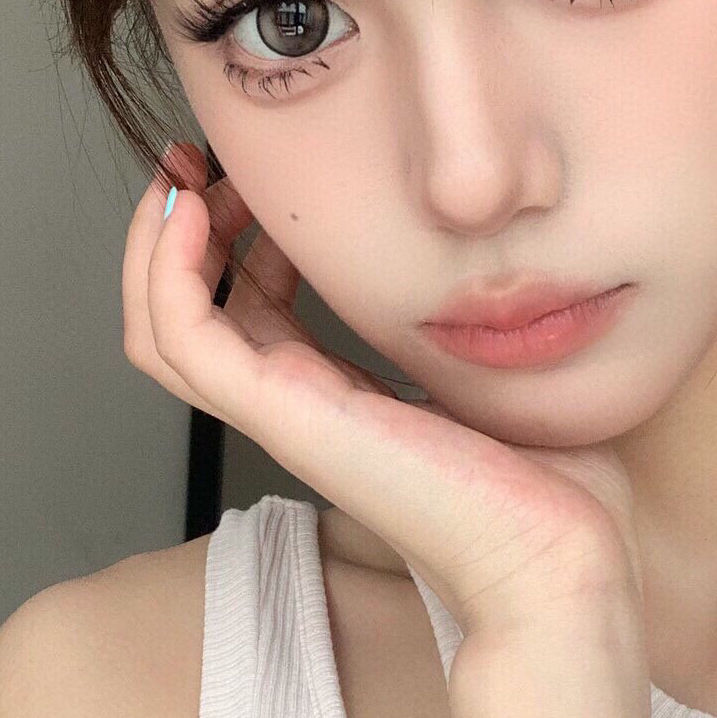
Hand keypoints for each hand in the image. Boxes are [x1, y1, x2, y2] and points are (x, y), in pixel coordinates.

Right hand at [122, 143, 644, 648]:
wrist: (559, 557)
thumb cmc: (552, 483)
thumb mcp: (498, 370)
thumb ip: (471, 321)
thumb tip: (489, 261)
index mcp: (342, 396)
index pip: (249, 308)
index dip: (239, 235)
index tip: (257, 178)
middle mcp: (301, 402)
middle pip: (191, 314)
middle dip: (185, 224)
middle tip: (198, 160)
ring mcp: (285, 410)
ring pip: (163, 327)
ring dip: (157, 240)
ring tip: (183, 176)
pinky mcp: (284, 412)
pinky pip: (183, 336)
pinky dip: (164, 268)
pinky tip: (186, 207)